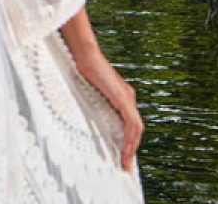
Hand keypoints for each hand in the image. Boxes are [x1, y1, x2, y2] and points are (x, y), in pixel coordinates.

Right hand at [73, 47, 143, 171]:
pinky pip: (132, 125)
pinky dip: (129, 139)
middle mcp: (128, 97)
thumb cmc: (81, 66)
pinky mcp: (124, 99)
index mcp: (121, 95)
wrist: (84, 52)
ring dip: (131, 148)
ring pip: (136, 129)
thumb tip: (86, 114)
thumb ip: (92, 99)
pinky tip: (124, 151)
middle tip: (125, 166)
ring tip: (124, 163)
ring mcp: (128, 98)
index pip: (128, 122)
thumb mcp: (87, 88)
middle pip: (135, 128)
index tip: (121, 156)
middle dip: (130, 148)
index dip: (126, 140)